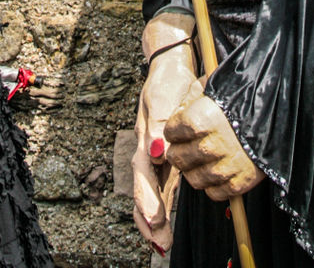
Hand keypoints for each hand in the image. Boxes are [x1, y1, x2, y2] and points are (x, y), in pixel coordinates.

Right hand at [133, 32, 197, 254]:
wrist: (171, 69)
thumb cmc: (167, 82)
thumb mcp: (163, 98)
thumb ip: (159, 126)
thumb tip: (156, 152)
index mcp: (145, 139)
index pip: (142, 174)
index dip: (146, 198)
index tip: (153, 220)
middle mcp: (147, 151)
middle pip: (143, 190)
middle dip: (149, 219)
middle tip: (159, 244)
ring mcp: (155, 156)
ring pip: (151, 193)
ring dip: (155, 219)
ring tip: (162, 244)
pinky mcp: (167, 157)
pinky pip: (162, 187)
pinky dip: (163, 207)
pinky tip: (166, 225)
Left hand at [164, 79, 265, 201]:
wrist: (278, 113)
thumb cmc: (243, 97)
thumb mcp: (214, 87)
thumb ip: (192, 98)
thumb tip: (178, 112)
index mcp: (198, 119)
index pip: (170, 132)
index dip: (175, 129)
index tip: (181, 128)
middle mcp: (208, 146)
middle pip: (177, 158)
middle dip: (180, 151)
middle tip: (188, 146)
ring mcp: (223, 167)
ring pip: (193, 179)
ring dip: (195, 170)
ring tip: (204, 159)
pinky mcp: (238, 183)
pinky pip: (213, 192)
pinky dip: (213, 184)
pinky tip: (218, 170)